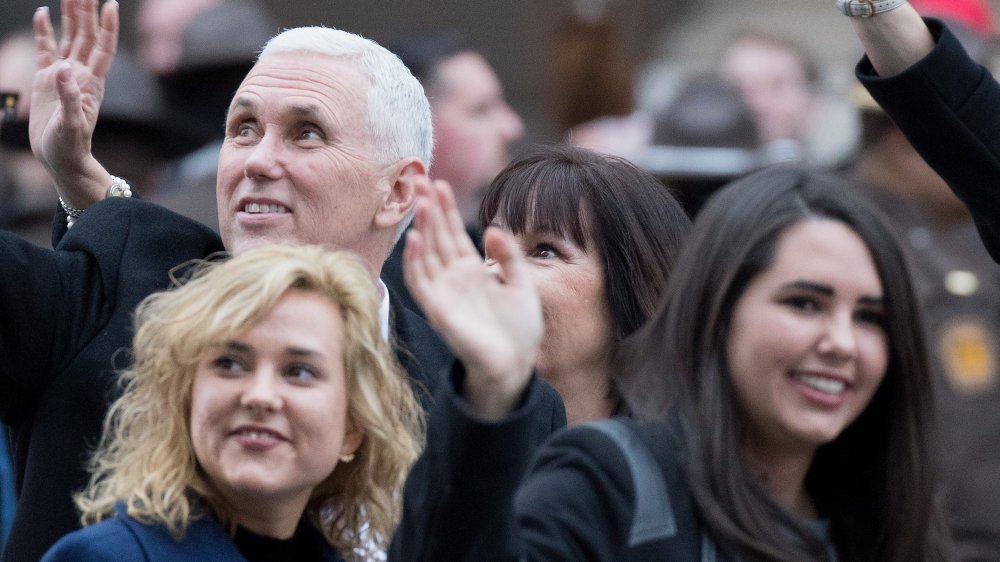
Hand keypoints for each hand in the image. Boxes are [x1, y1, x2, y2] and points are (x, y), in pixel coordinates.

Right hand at [30, 0, 117, 205]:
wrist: (60, 158)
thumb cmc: (70, 146)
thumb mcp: (71, 125)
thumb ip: (69, 97)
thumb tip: (62, 68)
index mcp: (92, 83)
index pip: (103, 49)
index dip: (107, 27)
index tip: (111, 4)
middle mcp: (80, 74)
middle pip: (86, 36)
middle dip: (87, 12)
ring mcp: (64, 75)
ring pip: (69, 38)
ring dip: (70, 16)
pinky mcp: (46, 79)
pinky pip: (46, 49)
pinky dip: (44, 31)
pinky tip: (41, 14)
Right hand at [404, 178, 542, 419]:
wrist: (516, 364)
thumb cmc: (519, 328)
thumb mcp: (522, 284)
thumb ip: (510, 256)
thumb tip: (494, 228)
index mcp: (472, 270)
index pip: (454, 233)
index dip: (446, 209)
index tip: (439, 183)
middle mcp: (454, 278)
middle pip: (436, 237)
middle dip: (428, 209)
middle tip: (419, 178)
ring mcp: (444, 293)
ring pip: (426, 254)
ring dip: (421, 228)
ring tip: (420, 201)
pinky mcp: (439, 310)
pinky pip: (421, 283)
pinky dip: (415, 262)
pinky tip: (415, 239)